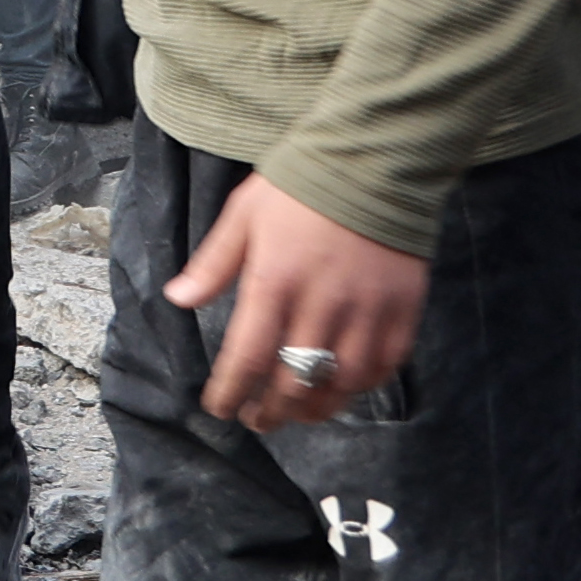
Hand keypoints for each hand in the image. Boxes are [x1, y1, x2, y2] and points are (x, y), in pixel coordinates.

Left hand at [171, 173, 430, 427]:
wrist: (375, 160)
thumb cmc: (299, 187)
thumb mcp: (243, 215)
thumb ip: (213, 264)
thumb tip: (177, 300)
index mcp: (275, 282)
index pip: (247, 358)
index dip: (231, 393)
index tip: (220, 408)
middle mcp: (322, 304)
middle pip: (293, 382)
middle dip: (270, 412)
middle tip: (257, 420)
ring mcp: (368, 311)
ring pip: (341, 384)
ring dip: (315, 408)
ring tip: (297, 413)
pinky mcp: (404, 310)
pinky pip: (384, 366)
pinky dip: (361, 387)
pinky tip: (342, 389)